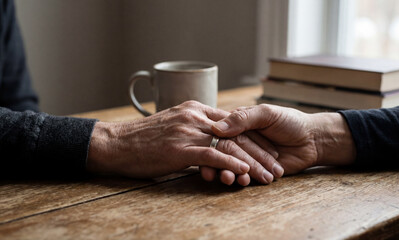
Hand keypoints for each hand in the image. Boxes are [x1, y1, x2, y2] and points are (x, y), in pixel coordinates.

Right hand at [86, 101, 281, 184]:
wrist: (116, 143)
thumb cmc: (143, 139)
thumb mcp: (172, 126)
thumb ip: (193, 128)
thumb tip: (211, 138)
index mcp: (195, 109)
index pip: (233, 123)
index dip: (253, 138)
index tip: (268, 151)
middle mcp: (195, 117)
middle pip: (237, 135)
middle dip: (260, 152)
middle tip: (276, 166)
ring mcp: (189, 131)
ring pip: (230, 146)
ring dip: (252, 163)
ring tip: (268, 176)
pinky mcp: (181, 148)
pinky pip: (213, 156)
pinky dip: (231, 165)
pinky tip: (245, 173)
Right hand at [212, 104, 355, 174]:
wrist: (313, 140)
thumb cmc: (290, 122)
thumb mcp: (266, 114)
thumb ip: (242, 118)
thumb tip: (216, 127)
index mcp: (239, 125)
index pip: (219, 135)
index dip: (210, 144)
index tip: (202, 153)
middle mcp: (240, 141)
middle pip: (223, 153)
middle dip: (217, 163)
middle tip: (211, 173)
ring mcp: (248, 157)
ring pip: (232, 167)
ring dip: (228, 174)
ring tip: (229, 179)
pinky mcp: (257, 172)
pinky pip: (245, 177)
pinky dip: (242, 180)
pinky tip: (242, 182)